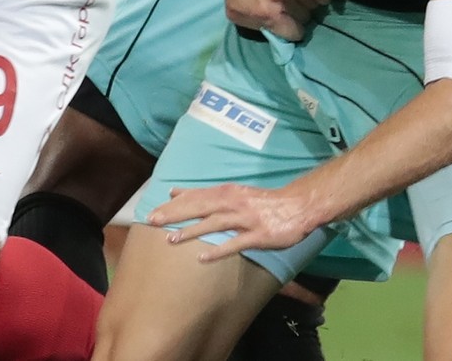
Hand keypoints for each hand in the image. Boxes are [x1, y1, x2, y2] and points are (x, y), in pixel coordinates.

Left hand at [147, 183, 320, 262]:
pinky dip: (218, 250)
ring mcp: (245, 219)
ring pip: (213, 224)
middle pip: (199, 208)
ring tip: (171, 240)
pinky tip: (203, 257)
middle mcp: (234, 203)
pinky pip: (235, 243)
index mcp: (228, 192)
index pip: (196, 196)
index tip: (154, 208)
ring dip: (191, 231)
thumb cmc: (265, 201)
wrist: (299, 205)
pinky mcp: (258, 234)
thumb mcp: (237, 192)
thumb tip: (183, 193)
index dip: (175, 203)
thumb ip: (213, 195)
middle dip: (175, 214)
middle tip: (152, 221)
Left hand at [219, 0, 329, 40]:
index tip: (291, 25)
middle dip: (300, 16)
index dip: (293, 30)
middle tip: (294, 10)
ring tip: (302, 0)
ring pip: (315, 3)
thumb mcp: (235, 11)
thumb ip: (256, 25)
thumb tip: (274, 32)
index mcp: (268, 12)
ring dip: (310, 4)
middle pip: (306, 17)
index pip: (296, 32)